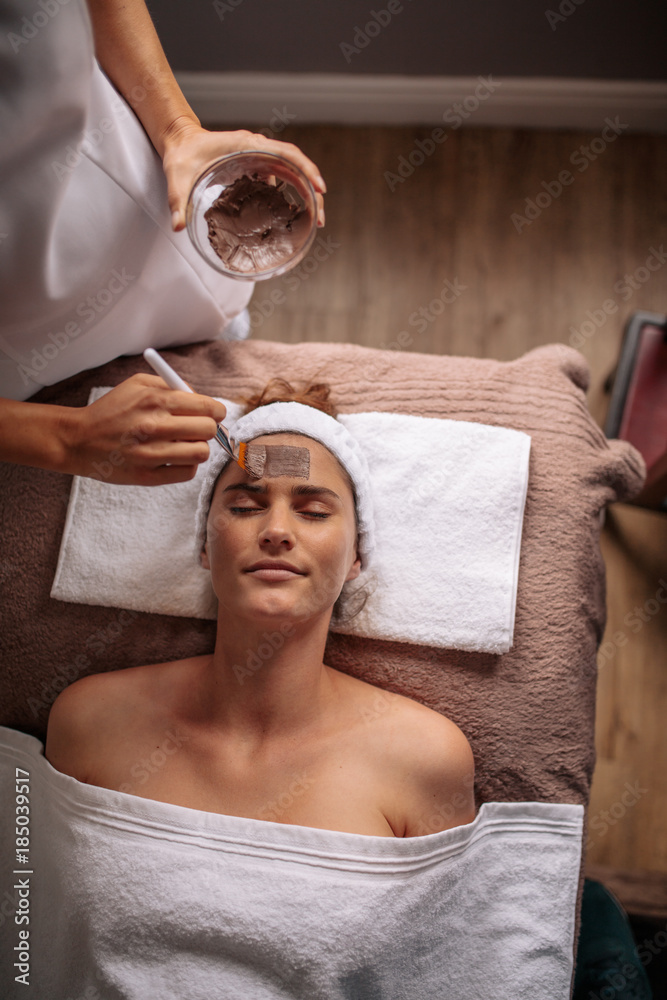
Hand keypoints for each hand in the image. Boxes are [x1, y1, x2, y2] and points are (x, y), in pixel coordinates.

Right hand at [60, 373, 226, 485]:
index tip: (214, 414)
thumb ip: (172, 386)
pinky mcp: (147, 477)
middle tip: (197, 429)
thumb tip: (202, 399)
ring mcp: (150, 454)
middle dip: (208, 428)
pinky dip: (186, 465)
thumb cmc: (112, 410)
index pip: (207, 407)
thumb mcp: (137, 385)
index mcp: (154, 401)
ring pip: (201, 453)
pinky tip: (173, 457)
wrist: (79, 440)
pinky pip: (187, 473)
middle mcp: (154, 427)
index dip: (216, 411)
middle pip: (208, 431)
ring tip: (184, 443)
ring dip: (197, 448)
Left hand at [160, 120, 326, 231]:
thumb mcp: (177, 180)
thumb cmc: (180, 157)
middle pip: (296, 165)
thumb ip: (177, 203)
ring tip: (314, 218)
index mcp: (247, 146)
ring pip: (292, 170)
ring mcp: (259, 155)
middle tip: (320, 218)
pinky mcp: (256, 164)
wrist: (179, 141)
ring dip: (306, 191)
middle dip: (313, 189)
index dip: (305, 171)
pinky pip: (281, 175)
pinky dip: (292, 192)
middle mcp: (257, 148)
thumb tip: (178, 228)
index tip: (319, 190)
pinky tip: (292, 212)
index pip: (286, 154)